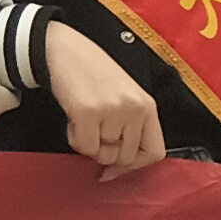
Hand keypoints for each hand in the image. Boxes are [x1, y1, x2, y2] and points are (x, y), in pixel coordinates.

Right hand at [41, 22, 161, 179]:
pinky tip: (73, 120)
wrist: (65, 50)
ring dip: (88, 142)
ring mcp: (112, 111)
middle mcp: (134, 109)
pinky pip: (84, 147)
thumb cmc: (91, 73)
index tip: (115, 169)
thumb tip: (115, 168)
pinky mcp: (87, 112)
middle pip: (125, 157)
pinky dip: (75, 139)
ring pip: (103, 154)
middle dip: (105, 153)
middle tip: (93, 134)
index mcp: (147, 106)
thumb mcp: (123, 98)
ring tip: (83, 120)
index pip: (155, 152)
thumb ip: (128, 127)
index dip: (134, 166)